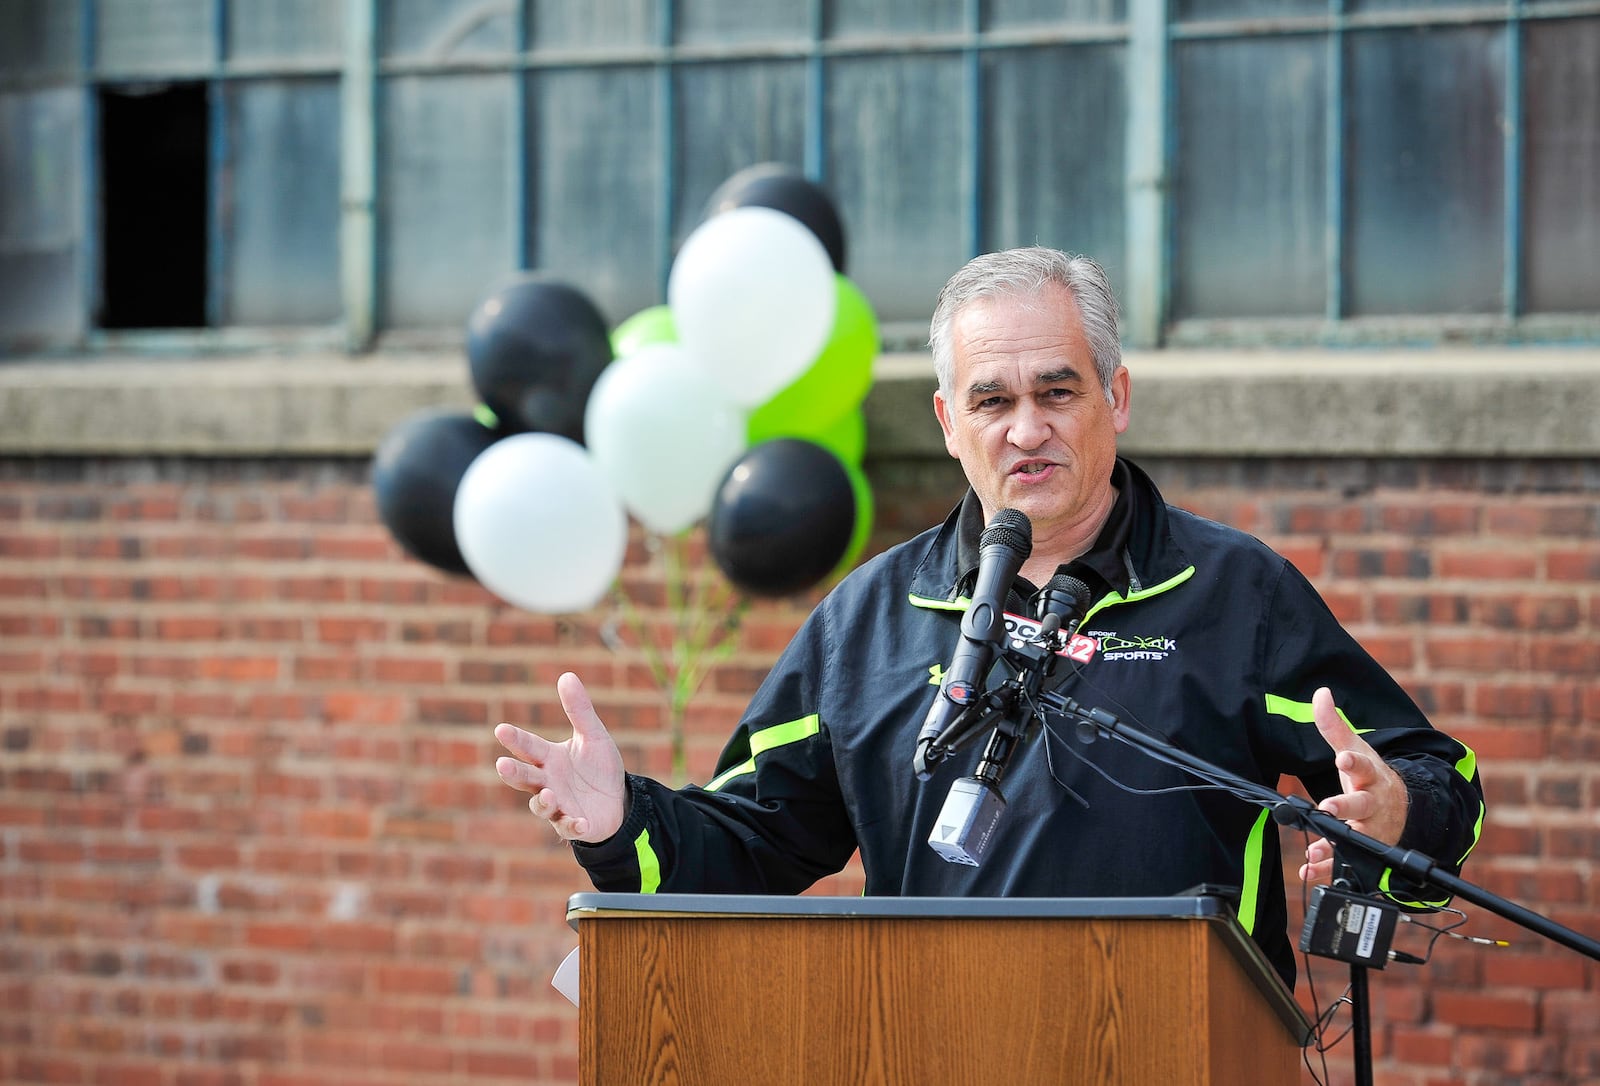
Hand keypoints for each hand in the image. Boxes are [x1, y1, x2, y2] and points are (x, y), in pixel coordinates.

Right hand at [495, 671, 626, 842]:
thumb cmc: (598, 767)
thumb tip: (567, 675)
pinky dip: (572, 825)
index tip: (501, 729)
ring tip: (548, 795)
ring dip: (542, 801)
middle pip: (525, 777)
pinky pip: (568, 826)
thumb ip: (579, 710)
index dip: (515, 739)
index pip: (528, 746)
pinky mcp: (572, 823)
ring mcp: (557, 805)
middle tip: (503, 765)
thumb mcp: (593, 736)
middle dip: (513, 772)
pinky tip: (581, 821)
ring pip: (541, 805)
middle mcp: (547, 782)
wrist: (617, 799)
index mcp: (549, 758)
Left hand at [1298, 686, 1409, 885]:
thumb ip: (1334, 726)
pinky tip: (1309, 868)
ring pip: (1355, 837)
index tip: (1342, 758)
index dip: (1353, 762)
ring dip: (1334, 844)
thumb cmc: (1371, 776)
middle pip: (1361, 805)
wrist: (1402, 809)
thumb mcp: (1356, 749)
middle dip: (1345, 806)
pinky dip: (1328, 866)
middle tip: (1328, 808)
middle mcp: (1373, 803)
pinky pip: (1346, 860)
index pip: (1363, 766)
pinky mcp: (1365, 849)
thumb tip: (1320, 692)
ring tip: (1314, 850)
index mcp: (1370, 776)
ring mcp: (1371, 828)